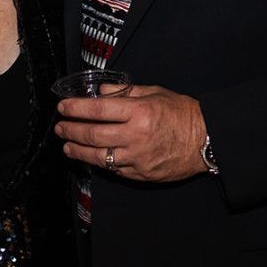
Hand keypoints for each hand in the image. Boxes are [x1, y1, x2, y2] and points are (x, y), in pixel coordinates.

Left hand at [54, 85, 207, 182]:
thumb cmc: (182, 112)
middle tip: (60, 127)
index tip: (63, 107)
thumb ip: (126, 92)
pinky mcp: (141, 174)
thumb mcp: (155, 92)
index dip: (76, 108)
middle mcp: (135, 136)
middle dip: (71, 130)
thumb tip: (101, 92)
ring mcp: (137, 158)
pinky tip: (91, 157)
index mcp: (139, 112)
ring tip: (67, 146)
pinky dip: (99, 163)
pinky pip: (114, 169)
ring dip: (78, 150)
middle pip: (92, 135)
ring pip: (99, 156)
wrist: (206, 139)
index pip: (97, 109)